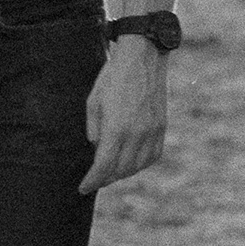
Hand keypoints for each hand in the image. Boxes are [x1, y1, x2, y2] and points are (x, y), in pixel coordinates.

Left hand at [80, 40, 168, 194]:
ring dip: (122, 173)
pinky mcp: (161, 127)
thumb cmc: (113, 77)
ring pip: (137, 166)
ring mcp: (152, 131)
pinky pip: (152, 156)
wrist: (142, 57)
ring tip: (111, 171)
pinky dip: (140, 164)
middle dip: (105, 178)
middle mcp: (136, 134)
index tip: (83, 188)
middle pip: (120, 170)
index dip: (92, 181)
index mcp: (116, 128)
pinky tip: (132, 162)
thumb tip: (97, 149)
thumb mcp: (93, 102)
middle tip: (94, 179)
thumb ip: (93, 130)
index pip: (103, 166)